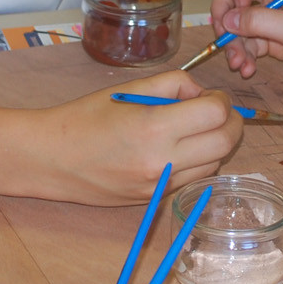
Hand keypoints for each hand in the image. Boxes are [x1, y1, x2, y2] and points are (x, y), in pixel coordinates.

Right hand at [36, 70, 242, 204]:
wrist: (51, 159)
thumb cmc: (85, 117)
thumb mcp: (128, 88)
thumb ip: (173, 84)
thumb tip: (202, 94)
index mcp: (154, 127)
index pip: (216, 114)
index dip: (221, 100)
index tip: (211, 96)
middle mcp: (162, 162)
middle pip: (225, 142)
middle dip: (230, 122)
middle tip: (216, 111)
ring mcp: (160, 185)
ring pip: (215, 164)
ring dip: (215, 143)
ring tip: (193, 128)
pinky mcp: (155, 199)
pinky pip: (194, 179)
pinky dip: (198, 161)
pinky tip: (179, 148)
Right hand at [211, 0, 282, 82]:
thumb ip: (261, 22)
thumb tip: (227, 20)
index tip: (237, 6)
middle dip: (226, 16)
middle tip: (222, 36)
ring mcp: (274, 17)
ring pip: (239, 23)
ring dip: (234, 44)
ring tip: (238, 64)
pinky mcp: (274, 39)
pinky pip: (249, 43)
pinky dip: (244, 56)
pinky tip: (247, 69)